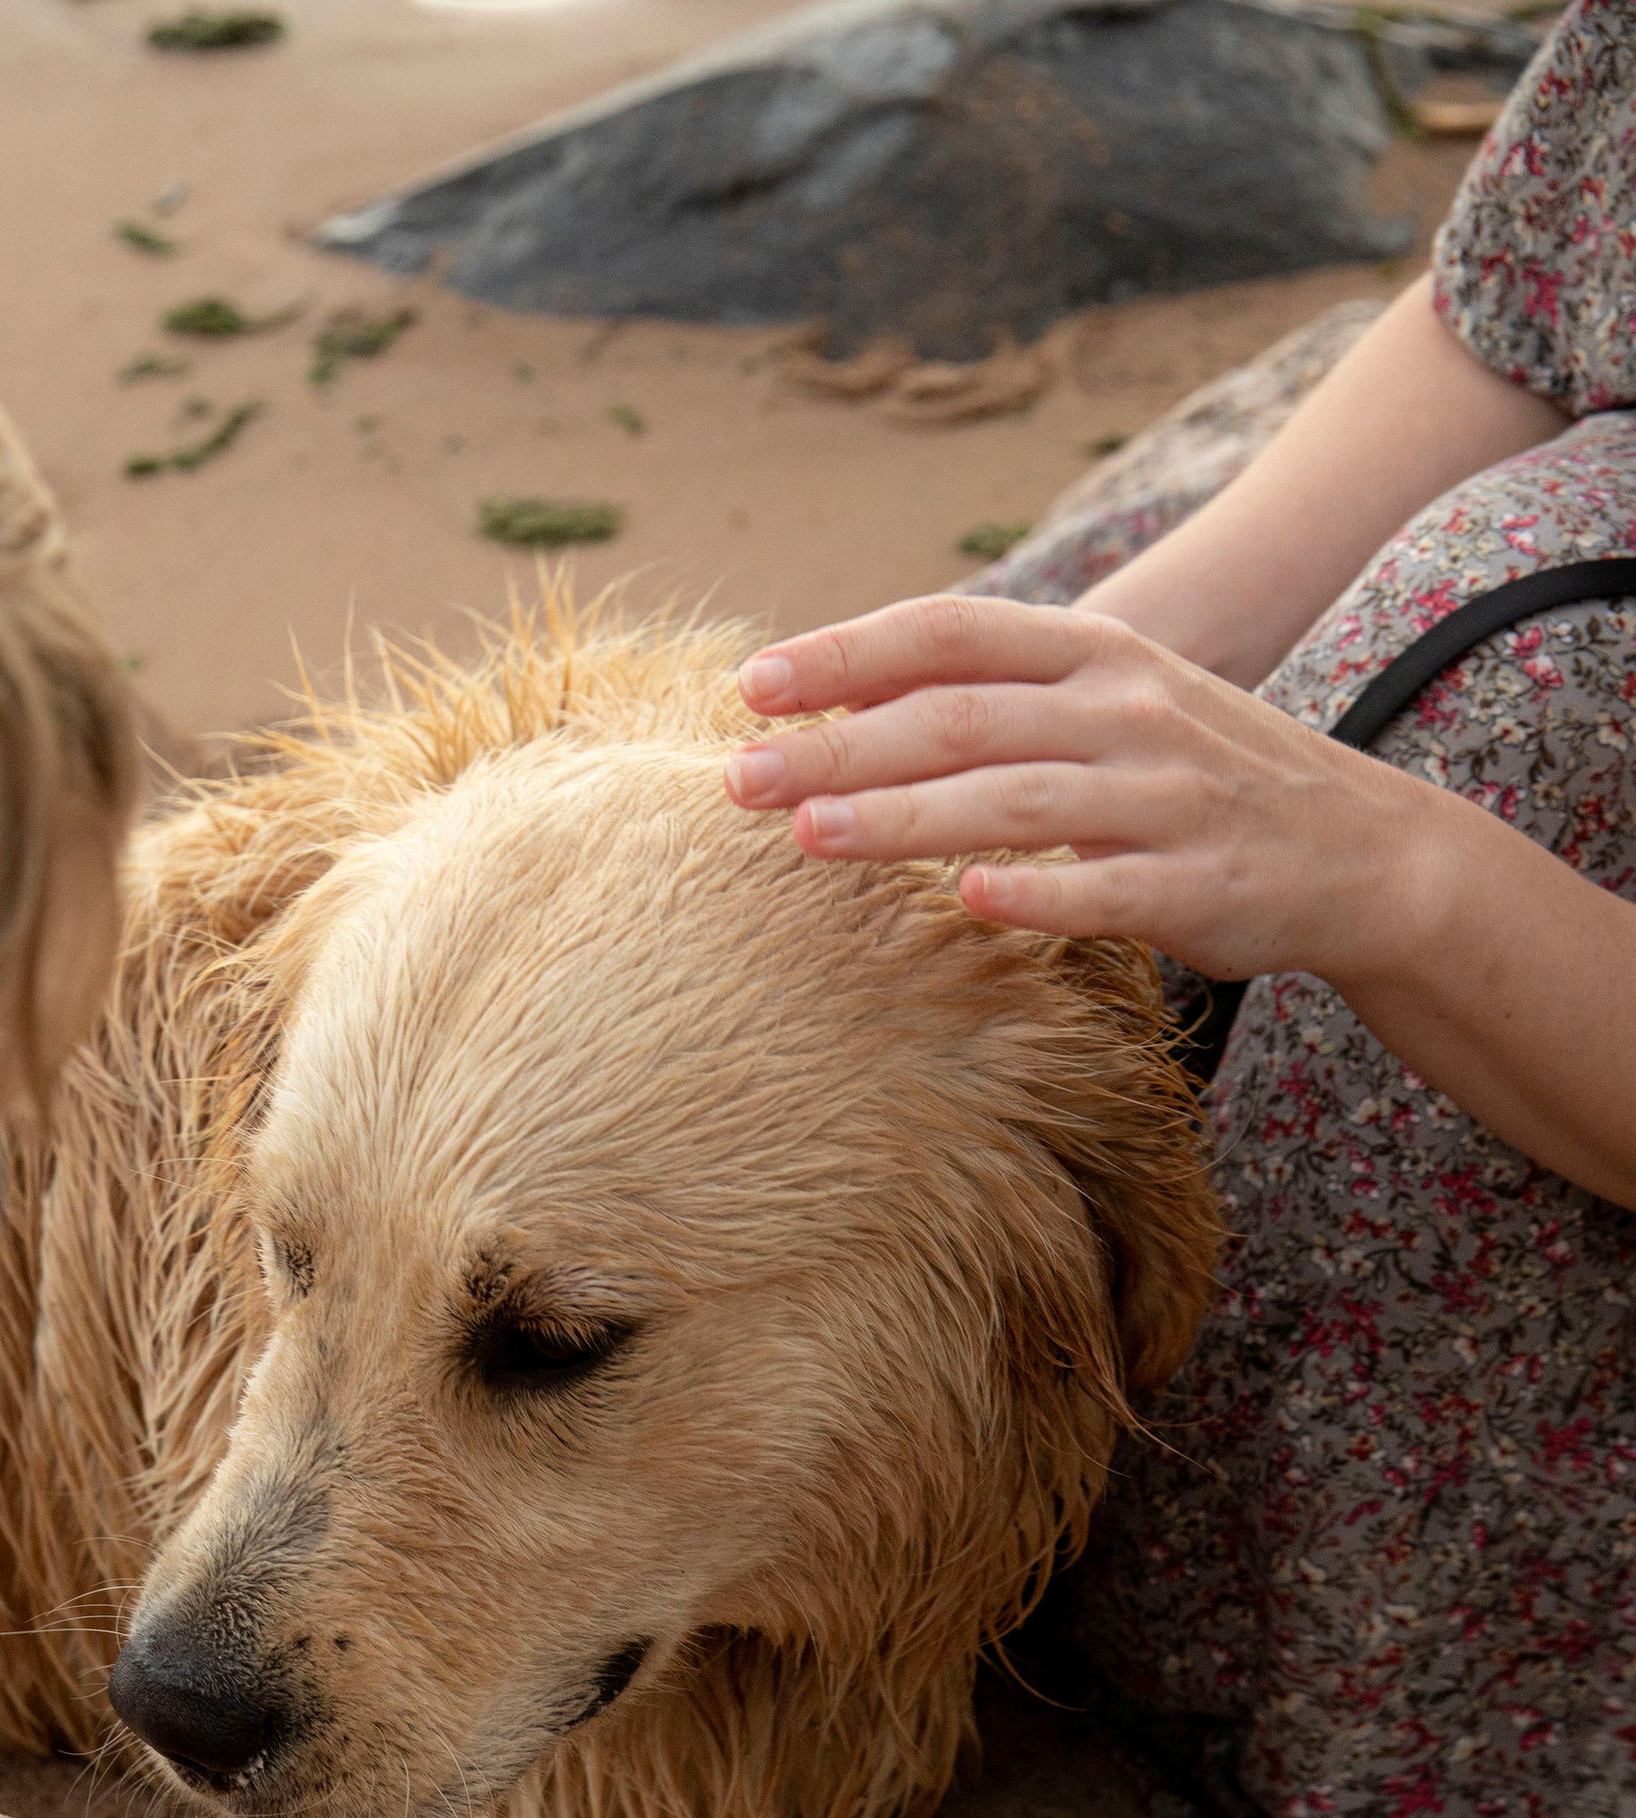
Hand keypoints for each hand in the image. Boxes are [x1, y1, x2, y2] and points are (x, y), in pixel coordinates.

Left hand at [723, 595, 1454, 989]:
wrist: (1361, 849)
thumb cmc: (1196, 778)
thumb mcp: (1108, 705)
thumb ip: (1001, 696)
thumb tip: (856, 700)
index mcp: (1094, 654)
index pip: (950, 632)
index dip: (848, 653)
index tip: (754, 684)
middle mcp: (1124, 711)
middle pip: (958, 718)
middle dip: (840, 745)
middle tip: (739, 777)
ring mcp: (1163, 798)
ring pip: (1014, 800)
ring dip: (904, 818)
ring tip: (807, 836)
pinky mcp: (1195, 883)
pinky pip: (1104, 889)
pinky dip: (1037, 894)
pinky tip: (965, 903)